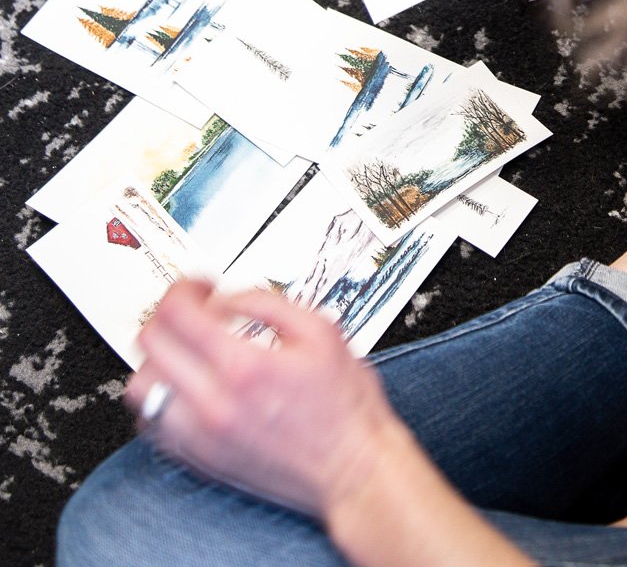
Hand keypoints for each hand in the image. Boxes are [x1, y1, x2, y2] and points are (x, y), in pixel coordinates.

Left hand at [126, 280, 396, 521]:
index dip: (184, 288)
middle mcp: (213, 406)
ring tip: (183, 347)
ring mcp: (201, 438)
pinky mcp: (200, 461)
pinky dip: (160, 396)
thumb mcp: (322, 331)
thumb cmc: (345, 409)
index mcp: (243, 368)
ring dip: (156, 357)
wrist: (353, 470)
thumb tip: (227, 297)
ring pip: (141, 388)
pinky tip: (185, 385)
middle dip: (167, 314)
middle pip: (149, 345)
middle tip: (192, 310)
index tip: (200, 287)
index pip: (177, 314)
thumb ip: (267, 303)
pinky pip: (152, 424)